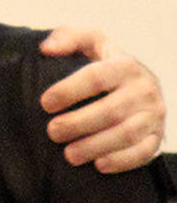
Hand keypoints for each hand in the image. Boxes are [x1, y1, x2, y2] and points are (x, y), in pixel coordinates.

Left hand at [39, 27, 164, 172]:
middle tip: (52, 132)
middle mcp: (143, 89)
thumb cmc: (104, 63)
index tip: (45, 103)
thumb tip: (47, 49)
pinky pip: (144, 152)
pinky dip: (122, 161)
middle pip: (110, 110)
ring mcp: (153, 114)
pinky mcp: (158, 135)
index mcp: (124, 65)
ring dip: (96, 146)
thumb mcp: (89, 42)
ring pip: (127, 134)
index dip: (69, 90)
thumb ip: (68, 37)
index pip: (95, 77)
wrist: (139, 84)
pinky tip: (98, 164)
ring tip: (68, 154)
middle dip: (78, 124)